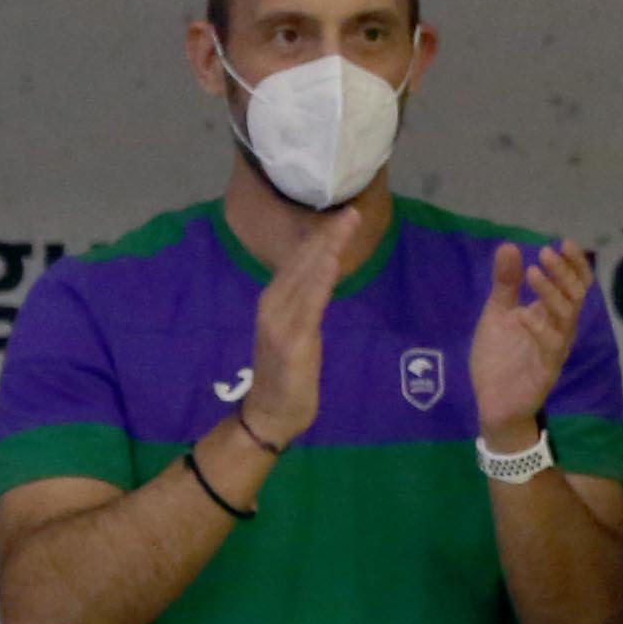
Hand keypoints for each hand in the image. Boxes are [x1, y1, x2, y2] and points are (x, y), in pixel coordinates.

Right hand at [237, 212, 354, 448]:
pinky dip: (319, 280)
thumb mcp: (297, 330)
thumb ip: (306, 303)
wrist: (270, 412)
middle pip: (303, 262)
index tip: (343, 217)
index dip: (320, 238)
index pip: (299, 261)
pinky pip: (309, 304)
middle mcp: (272, 304)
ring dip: (327, 249)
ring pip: (306, 276)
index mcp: (273, 300)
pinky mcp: (292, 340)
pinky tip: (331, 261)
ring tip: (346, 226)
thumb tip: (324, 277)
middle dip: (327, 236)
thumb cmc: (287, 374)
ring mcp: (280, 321)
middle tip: (352, 212)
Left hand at [471, 238, 593, 444]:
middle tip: (545, 253)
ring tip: (532, 273)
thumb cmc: (500, 358)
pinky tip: (524, 314)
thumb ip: (505, 284)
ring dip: (551, 292)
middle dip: (564, 272)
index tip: (564, 242)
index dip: (574, 264)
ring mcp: (555, 350)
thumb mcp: (498, 314)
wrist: (493, 401)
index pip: (575, 285)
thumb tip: (509, 246)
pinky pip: (552, 346)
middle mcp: (560, 329)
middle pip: (576, 296)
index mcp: (551, 314)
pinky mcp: (546, 370)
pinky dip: (540, 328)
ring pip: (567, 317)